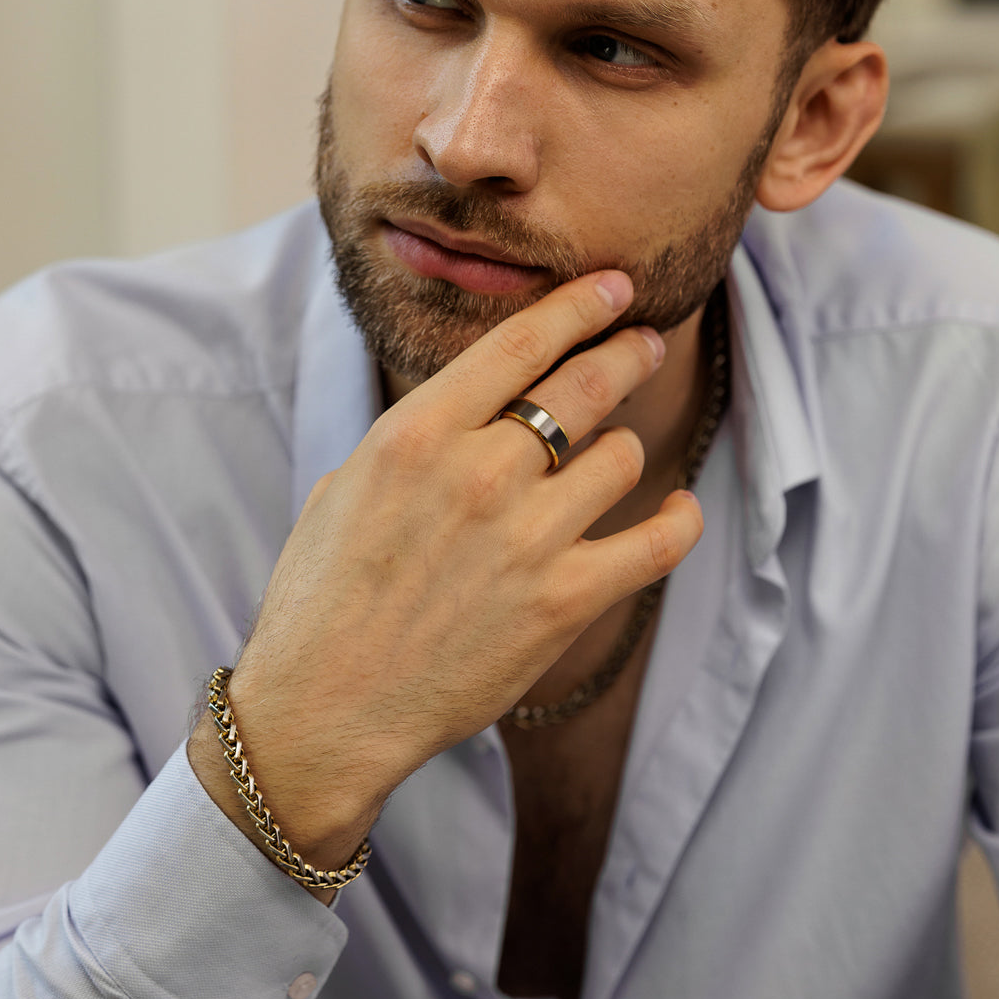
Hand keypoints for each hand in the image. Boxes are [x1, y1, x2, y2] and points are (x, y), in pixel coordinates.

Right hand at [189, 270, 702, 880]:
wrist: (322, 710)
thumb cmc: (318, 601)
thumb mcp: (344, 490)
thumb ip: (413, 444)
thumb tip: (468, 417)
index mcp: (417, 435)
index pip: (519, 344)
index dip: (576, 305)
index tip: (611, 287)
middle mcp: (479, 473)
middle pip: (584, 385)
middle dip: (624, 352)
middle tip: (643, 343)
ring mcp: (527, 539)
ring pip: (621, 456)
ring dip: (623, 450)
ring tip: (615, 455)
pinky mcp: (562, 603)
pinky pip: (655, 543)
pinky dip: (677, 521)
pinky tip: (679, 510)